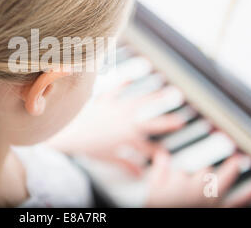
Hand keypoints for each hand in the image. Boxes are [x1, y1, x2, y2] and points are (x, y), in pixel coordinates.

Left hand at [47, 85, 184, 175]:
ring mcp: (116, 108)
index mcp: (129, 136)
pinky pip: (116, 89)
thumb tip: (138, 173)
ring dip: (154, 95)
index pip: (151, 140)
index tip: (176, 133)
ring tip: (166, 87)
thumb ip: (127, 164)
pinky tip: (132, 77)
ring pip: (139, 100)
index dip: (165, 138)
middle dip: (167, 116)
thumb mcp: (110, 157)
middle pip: (151, 118)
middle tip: (181, 109)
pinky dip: (124, 83)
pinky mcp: (105, 100)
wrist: (70, 133)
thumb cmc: (89, 147)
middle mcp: (126, 120)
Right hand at [145, 151, 250, 206]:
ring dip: (226, 173)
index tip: (176, 177)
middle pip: (203, 171)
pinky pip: (238, 203)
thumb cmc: (160, 206)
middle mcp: (198, 190)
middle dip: (203, 171)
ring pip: (221, 180)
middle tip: (203, 169)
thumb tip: (162, 156)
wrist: (160, 218)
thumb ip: (159, 173)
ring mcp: (212, 201)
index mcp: (180, 183)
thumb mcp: (152, 192)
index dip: (179, 173)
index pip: (183, 169)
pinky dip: (249, 195)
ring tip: (236, 162)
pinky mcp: (221, 211)